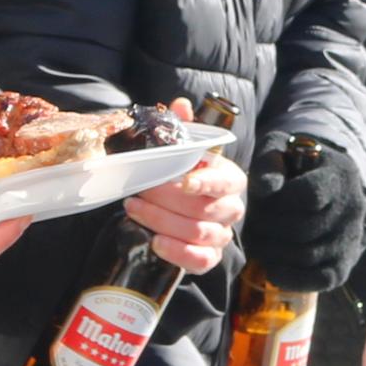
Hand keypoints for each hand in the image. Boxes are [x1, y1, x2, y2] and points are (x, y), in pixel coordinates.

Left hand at [126, 139, 244, 274]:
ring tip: (134, 209)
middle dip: (166, 200)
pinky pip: (199, 260)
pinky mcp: (209, 258)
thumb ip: (184, 127)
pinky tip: (155, 242)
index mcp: (230, 180)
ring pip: (197, 233)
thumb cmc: (184, 177)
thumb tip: (181, 105)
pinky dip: (176, 252)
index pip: (225, 182)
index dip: (206, 182)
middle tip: (138, 191)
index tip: (184, 182)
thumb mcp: (184, 151)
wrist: (182, 212)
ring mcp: (221, 235)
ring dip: (161, 221)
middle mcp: (231, 209)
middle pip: (203, 209)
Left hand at [236, 141, 365, 292]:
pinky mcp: (345, 263)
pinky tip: (271, 268)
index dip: (279, 202)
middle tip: (251, 228)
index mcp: (339, 175)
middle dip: (270, 231)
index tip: (262, 199)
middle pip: (306, 229)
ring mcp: (351, 238)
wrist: (324, 186)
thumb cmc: (293, 167)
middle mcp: (352, 208)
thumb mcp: (279, 151)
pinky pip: (321, 279)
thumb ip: (268, 164)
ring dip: (275, 254)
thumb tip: (266, 189)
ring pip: (310, 256)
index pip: (310, 196)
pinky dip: (292, 278)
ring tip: (256, 245)